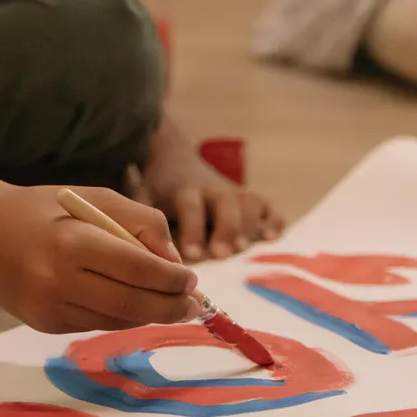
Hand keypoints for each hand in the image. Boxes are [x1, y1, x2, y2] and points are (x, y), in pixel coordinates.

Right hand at [0, 145, 200, 334]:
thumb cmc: (45, 208)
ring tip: (170, 304)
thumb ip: (140, 221)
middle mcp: (57, 280)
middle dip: (170, 307)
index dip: (172, 279)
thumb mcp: (94, 197)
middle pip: (132, 305)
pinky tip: (131, 303)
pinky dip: (120, 316)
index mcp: (72, 241)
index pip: (137, 269)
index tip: (191, 279)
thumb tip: (173, 262)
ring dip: (149, 315)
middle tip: (193, 304)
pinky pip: (95, 325)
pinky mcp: (42, 324)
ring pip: (117, 321)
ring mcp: (48, 308)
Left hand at [139, 119, 284, 260]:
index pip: (191, 206)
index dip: (192, 229)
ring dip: (250, 225)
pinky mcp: (247, 197)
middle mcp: (212, 189)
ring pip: (249, 202)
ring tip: (245, 249)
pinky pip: (268, 205)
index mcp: (184, 190)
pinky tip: (271, 237)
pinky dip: (274, 219)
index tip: (191, 255)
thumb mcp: (142, 199)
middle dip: (226, 228)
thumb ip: (145, 223)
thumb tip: (151, 258)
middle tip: (222, 254)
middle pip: (226, 203)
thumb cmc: (156, 189)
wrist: (173, 159)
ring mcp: (233, 191)